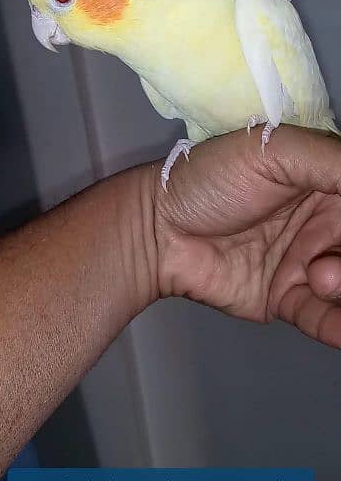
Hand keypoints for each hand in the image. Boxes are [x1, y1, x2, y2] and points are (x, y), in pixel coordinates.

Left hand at [153, 125, 340, 348]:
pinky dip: (337, 327)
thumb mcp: (276, 153)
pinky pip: (323, 317)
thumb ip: (333, 164)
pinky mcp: (288, 298)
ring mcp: (309, 264)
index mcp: (327, 184)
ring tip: (320, 277)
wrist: (157, 229)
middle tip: (328, 264)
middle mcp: (325, 225)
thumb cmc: (213, 179)